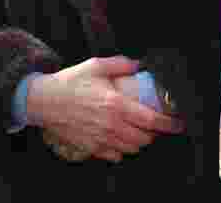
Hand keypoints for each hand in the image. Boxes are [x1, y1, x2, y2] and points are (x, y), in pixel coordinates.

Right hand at [26, 56, 184, 162]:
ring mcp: (101, 139)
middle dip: (154, 133)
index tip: (177, 122)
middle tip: (154, 125)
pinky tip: (119, 139)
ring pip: (132, 149)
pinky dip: (121, 150)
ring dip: (139, 142)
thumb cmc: (69, 83)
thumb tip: (138, 65)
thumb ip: (120, 64)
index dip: (168, 123)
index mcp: (116, 104)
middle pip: (144, 138)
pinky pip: (115, 156)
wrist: (43, 101)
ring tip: (138, 132)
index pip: (151, 120)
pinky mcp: (91, 147)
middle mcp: (111, 125)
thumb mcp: (95, 66)